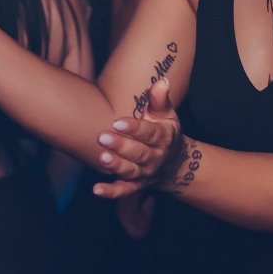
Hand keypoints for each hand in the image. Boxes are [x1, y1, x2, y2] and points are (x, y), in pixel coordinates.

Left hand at [91, 78, 196, 199]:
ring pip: (131, 171)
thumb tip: (162, 81)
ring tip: (102, 158)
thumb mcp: (167, 115)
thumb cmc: (165, 132)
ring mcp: (146, 173)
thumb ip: (160, 100)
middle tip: (102, 137)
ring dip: (116, 166)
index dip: (135, 128)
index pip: (149, 133)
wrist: (175, 164)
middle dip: (121, 146)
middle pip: (138, 153)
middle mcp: (155, 157)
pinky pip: (124, 191)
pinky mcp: (136, 186)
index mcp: (163, 138)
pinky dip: (111, 192)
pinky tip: (96, 190)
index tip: (118, 121)